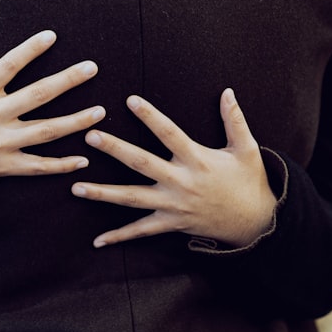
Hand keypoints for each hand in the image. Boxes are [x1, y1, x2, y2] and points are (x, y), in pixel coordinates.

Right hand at [0, 21, 105, 209]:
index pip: (8, 65)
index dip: (30, 49)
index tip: (52, 35)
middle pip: (37, 96)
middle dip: (67, 81)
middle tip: (92, 68)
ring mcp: (0, 144)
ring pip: (46, 132)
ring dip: (75, 122)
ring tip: (100, 111)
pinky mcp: (4, 166)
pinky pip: (37, 166)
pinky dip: (61, 165)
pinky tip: (84, 158)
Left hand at [72, 89, 276, 248]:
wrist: (255, 223)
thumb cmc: (248, 182)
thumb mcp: (247, 149)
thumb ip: (234, 119)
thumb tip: (227, 91)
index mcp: (197, 160)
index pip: (169, 133)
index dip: (151, 117)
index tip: (130, 100)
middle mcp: (181, 182)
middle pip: (142, 163)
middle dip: (115, 150)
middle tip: (90, 136)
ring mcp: (173, 206)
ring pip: (133, 199)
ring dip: (103, 194)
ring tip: (76, 187)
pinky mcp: (170, 224)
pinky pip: (141, 231)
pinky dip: (119, 236)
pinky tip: (97, 240)